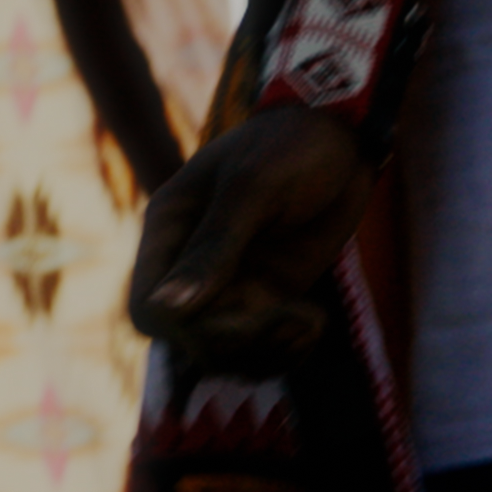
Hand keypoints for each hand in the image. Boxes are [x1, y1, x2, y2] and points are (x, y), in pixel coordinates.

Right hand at [128, 105, 373, 373]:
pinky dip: (287, 352)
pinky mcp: (268, 296)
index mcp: (169, 232)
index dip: (183, 329)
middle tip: (294, 319)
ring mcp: (231, 284)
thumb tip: (166, 308)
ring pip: (226, 353)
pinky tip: (315, 325)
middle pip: (189, 341)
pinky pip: (262, 348)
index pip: (148, 311)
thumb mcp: (252, 188)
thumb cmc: (290, 146)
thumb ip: (213, 248)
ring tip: (311, 323)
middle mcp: (191, 266)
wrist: (344, 137)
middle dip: (239, 342)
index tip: (238, 318)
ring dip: (267, 353)